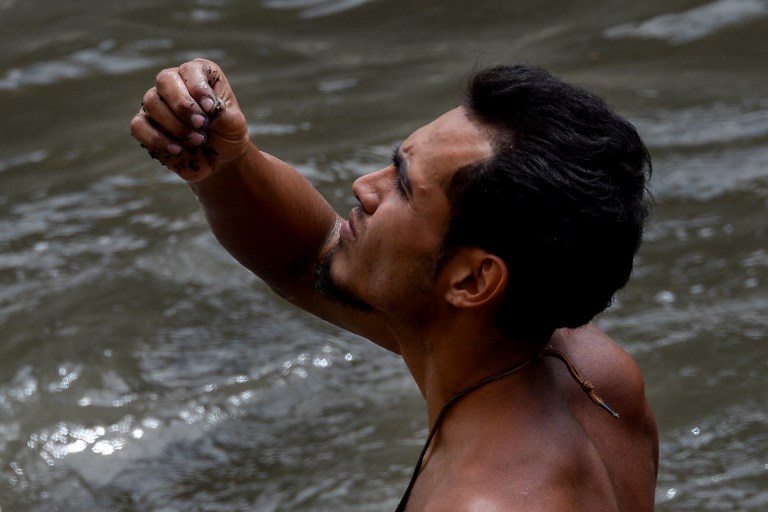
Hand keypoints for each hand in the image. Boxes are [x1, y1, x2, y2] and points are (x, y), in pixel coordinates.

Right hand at [130, 59, 249, 181]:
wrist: (220, 159)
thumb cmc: (228, 134)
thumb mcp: (234, 124)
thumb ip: (221, 113)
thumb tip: (206, 108)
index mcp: (199, 74)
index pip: (190, 70)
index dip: (198, 89)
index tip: (210, 109)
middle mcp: (175, 83)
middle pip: (164, 80)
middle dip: (183, 106)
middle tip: (200, 125)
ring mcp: (157, 103)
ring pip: (151, 102)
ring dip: (175, 125)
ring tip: (197, 140)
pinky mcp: (146, 124)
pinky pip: (138, 125)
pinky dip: (157, 139)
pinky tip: (177, 149)